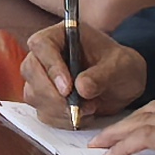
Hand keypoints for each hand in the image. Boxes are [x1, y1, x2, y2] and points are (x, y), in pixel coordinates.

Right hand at [15, 21, 146, 121]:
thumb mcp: (120, 66)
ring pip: (33, 94)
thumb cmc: (120, 66)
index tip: (68, 89)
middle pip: (31, 70)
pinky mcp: (44, 98)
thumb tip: (81, 87)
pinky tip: (83, 115)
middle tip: (78, 106)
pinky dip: (62, 120)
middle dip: (53, 94)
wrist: (123, 83)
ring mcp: (41, 77)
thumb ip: (101, 75)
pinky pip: (42, 112)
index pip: (42, 45)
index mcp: (60, 35)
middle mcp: (45, 54)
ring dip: (59, 109)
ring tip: (90, 108)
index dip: (51, 67)